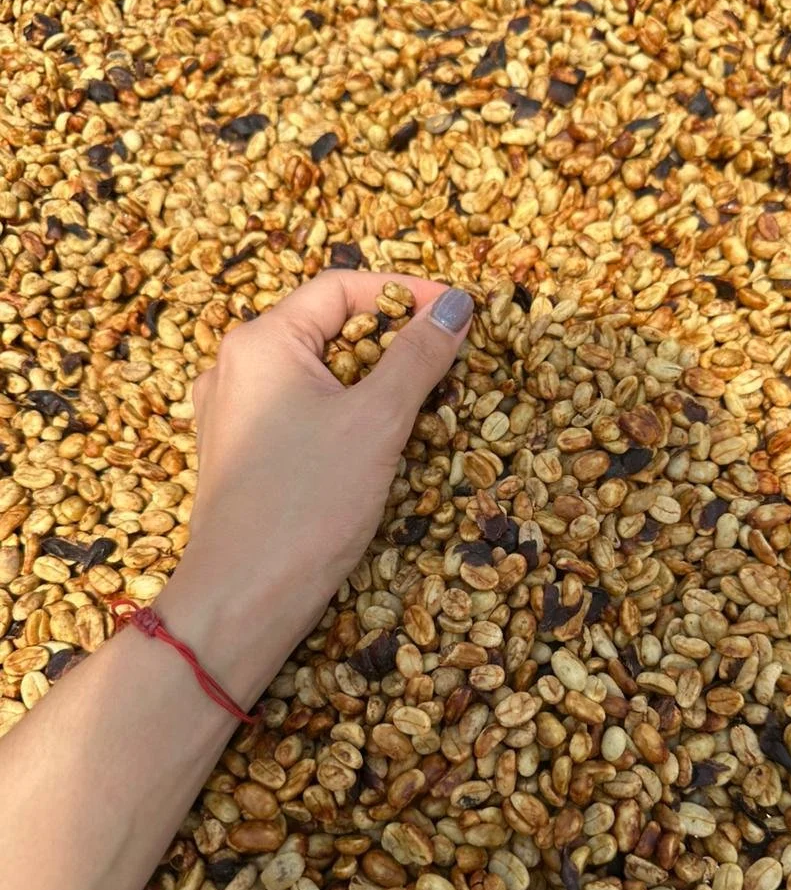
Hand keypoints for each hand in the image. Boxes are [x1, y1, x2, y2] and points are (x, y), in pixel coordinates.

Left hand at [155, 272, 473, 706]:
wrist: (243, 600)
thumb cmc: (309, 504)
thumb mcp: (377, 422)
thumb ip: (418, 356)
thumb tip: (456, 304)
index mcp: (262, 342)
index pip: (341, 288)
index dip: (405, 293)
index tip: (460, 312)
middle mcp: (236, 367)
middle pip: (328, 329)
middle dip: (392, 341)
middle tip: (449, 360)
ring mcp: (231, 415)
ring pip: (316, 376)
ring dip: (372, 382)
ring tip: (423, 403)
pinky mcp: (239, 457)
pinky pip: (299, 414)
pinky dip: (343, 416)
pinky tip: (377, 444)